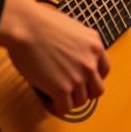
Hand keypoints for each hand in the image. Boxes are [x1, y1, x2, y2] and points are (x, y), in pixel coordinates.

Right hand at [0, 0, 109, 115]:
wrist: (26, 26)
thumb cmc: (39, 23)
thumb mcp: (72, 29)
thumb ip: (79, 45)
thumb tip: (73, 56)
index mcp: (95, 45)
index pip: (104, 70)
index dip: (93, 78)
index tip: (84, 80)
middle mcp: (90, 62)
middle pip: (97, 90)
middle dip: (84, 92)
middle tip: (71, 91)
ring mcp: (78, 77)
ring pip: (81, 101)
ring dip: (69, 100)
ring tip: (56, 94)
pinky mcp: (62, 89)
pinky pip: (65, 108)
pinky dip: (57, 107)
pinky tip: (49, 100)